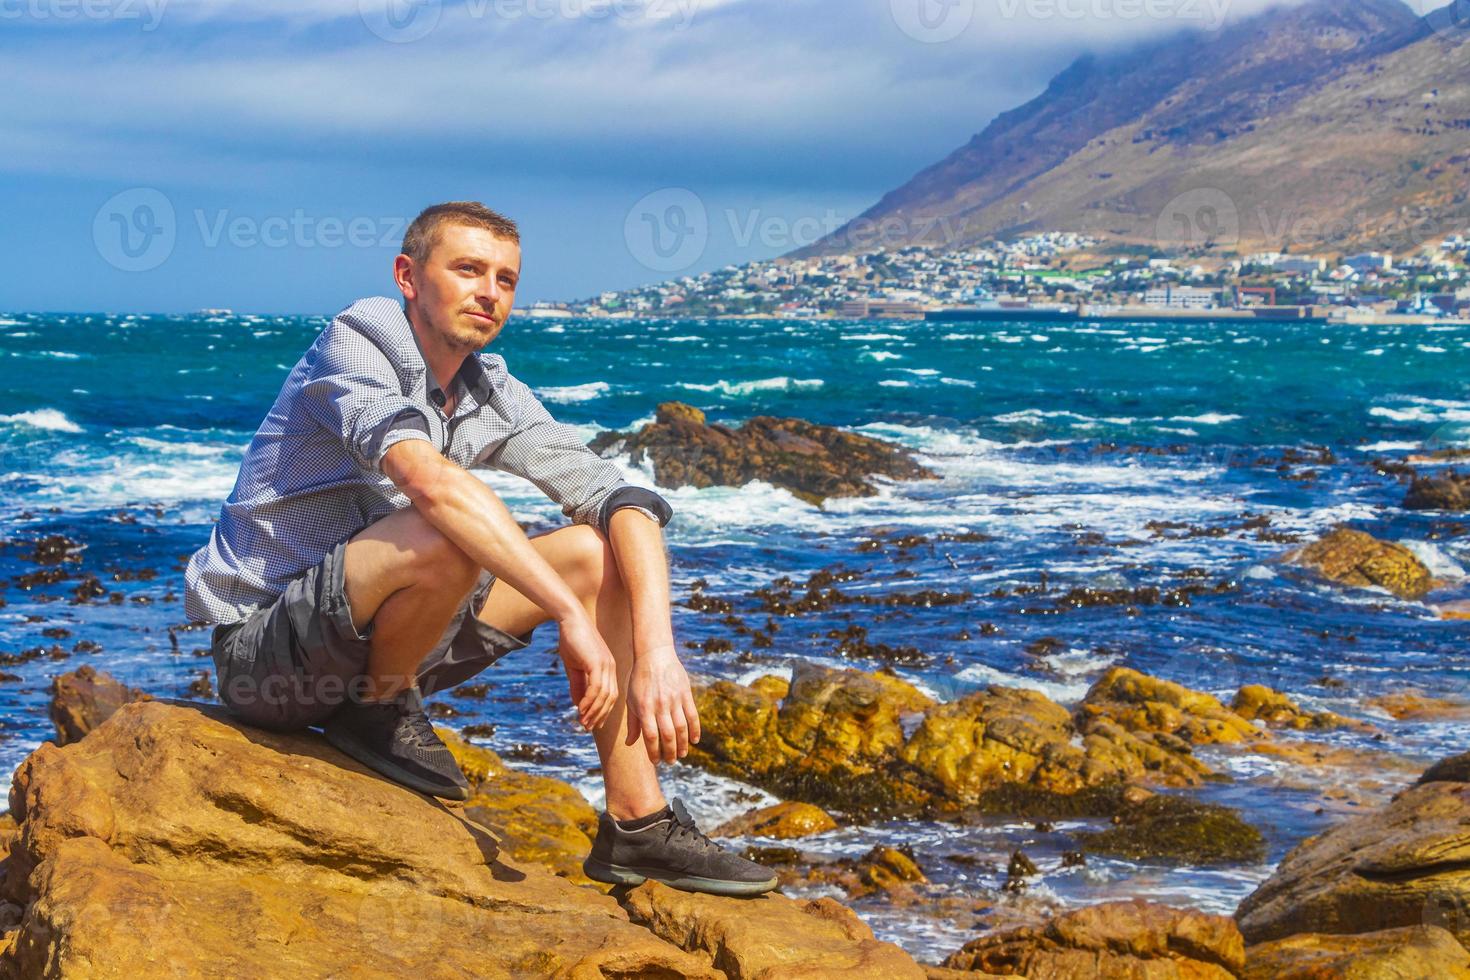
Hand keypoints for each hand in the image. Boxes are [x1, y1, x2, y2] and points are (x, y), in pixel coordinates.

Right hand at [558, 613, 617, 731]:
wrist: (570, 619)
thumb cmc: (572, 640)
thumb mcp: (574, 667)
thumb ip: (578, 684)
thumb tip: (578, 704)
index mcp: (608, 669)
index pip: (610, 695)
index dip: (603, 711)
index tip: (593, 724)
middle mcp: (610, 668)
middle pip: (611, 698)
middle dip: (600, 715)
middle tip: (587, 728)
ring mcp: (606, 665)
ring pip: (604, 695)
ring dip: (594, 711)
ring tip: (583, 722)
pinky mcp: (597, 662)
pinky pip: (596, 687)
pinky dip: (589, 700)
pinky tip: (581, 709)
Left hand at [625, 645, 700, 763]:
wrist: (654, 655)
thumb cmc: (639, 679)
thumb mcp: (631, 700)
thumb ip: (633, 723)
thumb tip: (630, 744)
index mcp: (644, 708)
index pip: (650, 737)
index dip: (654, 752)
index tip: (656, 762)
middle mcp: (660, 705)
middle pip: (668, 735)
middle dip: (670, 752)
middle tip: (671, 761)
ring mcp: (674, 699)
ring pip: (681, 728)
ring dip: (682, 744)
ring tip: (682, 754)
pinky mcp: (686, 694)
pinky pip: (693, 715)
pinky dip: (695, 729)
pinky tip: (694, 740)